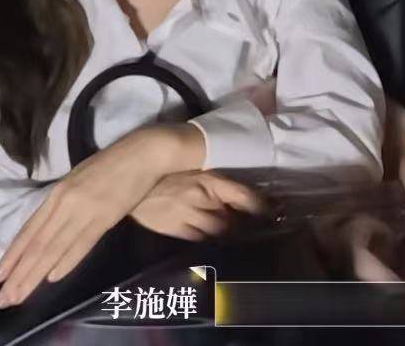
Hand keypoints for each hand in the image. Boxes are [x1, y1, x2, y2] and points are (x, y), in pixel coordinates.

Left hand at [0, 123, 201, 308]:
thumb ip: (64, 201)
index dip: (13, 255)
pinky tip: (53, 278)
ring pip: (55, 248)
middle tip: (2, 300)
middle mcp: (65, 203)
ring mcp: (85, 210)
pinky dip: (67, 261)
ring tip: (19, 297)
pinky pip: (83, 243)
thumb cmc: (112, 162)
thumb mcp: (79, 178)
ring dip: (35, 275)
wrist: (142, 153)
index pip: (29, 230)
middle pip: (38, 244)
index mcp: (57, 192)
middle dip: (19, 275)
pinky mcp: (106, 217)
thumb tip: (50, 226)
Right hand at [131, 170, 264, 239]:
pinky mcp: (174, 228)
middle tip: (253, 226)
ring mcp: (187, 215)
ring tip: (234, 233)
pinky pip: (198, 239)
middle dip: (243, 223)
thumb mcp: (197, 164)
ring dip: (227, 232)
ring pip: (218, 231)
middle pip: (233, 218)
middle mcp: (202, 198)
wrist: (132, 177)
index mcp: (210, 178)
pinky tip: (212, 238)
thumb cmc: (168, 167)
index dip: (261, 207)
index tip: (272, 212)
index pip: (245, 197)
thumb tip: (240, 187)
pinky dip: (208, 239)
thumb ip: (217, 177)